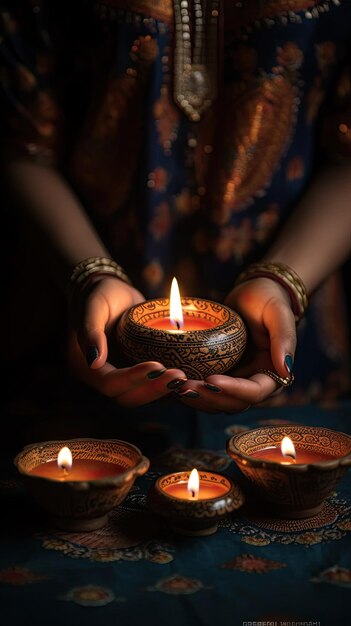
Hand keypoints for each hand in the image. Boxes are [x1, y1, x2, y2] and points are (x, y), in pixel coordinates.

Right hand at [67, 277, 186, 406]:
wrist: (112, 292)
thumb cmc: (99, 295)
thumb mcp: (93, 306)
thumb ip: (90, 332)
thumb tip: (94, 361)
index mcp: (85, 367)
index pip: (109, 383)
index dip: (133, 378)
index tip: (157, 365)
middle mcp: (103, 378)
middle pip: (128, 397)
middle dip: (153, 389)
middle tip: (178, 375)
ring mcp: (122, 378)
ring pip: (143, 396)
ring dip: (164, 392)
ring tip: (185, 378)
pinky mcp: (138, 374)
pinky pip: (152, 387)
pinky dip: (168, 387)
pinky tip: (189, 379)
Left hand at [173, 278, 295, 412]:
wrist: (253, 294)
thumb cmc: (268, 300)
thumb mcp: (279, 314)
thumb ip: (285, 340)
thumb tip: (286, 370)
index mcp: (273, 374)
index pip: (254, 392)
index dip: (233, 390)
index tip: (211, 379)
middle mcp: (254, 383)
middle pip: (232, 403)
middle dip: (209, 398)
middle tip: (185, 387)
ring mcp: (235, 381)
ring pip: (217, 401)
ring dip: (197, 399)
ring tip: (176, 387)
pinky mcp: (220, 374)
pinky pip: (205, 390)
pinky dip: (191, 390)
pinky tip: (173, 382)